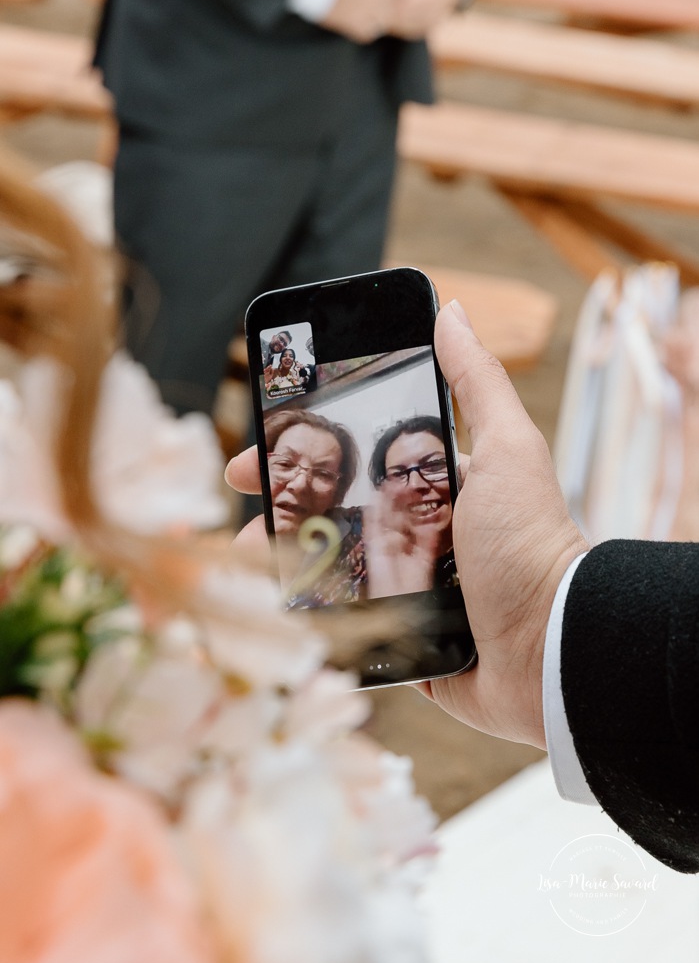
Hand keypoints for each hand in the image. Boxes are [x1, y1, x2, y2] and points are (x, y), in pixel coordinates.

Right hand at [225, 301, 588, 748]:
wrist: (550, 649)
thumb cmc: (530, 542)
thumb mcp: (508, 450)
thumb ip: (478, 383)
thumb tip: (451, 313)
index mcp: (442, 491)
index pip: (365, 459)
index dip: (316, 446)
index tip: (270, 435)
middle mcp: (423, 537)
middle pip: (338, 511)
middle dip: (285, 499)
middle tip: (241, 490)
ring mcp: (410, 591)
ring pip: (332, 567)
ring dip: (284, 554)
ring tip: (246, 550)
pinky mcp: (403, 641)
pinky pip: (345, 623)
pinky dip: (308, 611)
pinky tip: (272, 598)